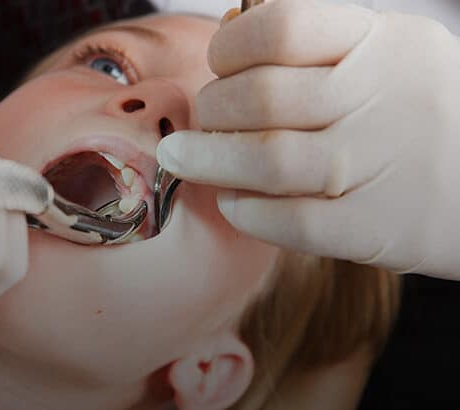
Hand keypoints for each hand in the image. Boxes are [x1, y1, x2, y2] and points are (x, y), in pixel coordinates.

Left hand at [156, 0, 459, 278]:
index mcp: (381, 43)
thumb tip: (228, 33)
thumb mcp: (384, 54)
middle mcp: (381, 98)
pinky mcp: (378, 226)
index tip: (220, 65)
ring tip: (184, 160)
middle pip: (261, 97)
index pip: (282, 27)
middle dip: (212, 109)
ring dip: (209, 161)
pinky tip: (233, 202)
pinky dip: (247, 212)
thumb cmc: (416, 112)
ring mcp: (380, 166)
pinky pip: (292, 221)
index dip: (231, 46)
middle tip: (205, 122)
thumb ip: (313, 47)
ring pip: (268, 160)